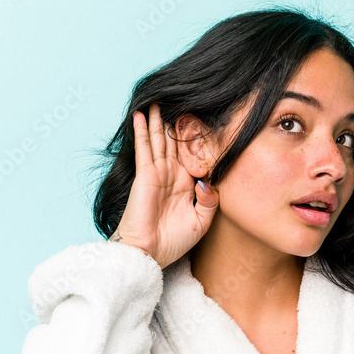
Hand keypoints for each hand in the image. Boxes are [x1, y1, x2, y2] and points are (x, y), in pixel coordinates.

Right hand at [109, 102, 218, 267]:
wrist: (150, 253)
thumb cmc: (174, 242)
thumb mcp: (202, 220)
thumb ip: (211, 199)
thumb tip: (209, 180)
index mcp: (185, 184)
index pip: (193, 155)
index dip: (198, 139)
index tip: (207, 120)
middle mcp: (172, 175)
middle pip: (175, 142)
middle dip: (177, 122)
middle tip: (182, 100)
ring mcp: (158, 173)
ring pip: (159, 140)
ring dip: (159, 120)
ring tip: (159, 101)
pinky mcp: (145, 175)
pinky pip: (144, 148)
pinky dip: (142, 130)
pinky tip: (142, 114)